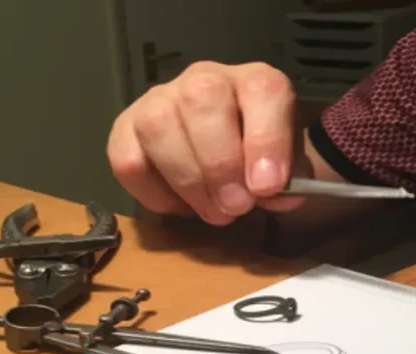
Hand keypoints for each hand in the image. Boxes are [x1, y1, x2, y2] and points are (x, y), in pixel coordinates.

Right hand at [107, 61, 306, 225]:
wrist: (226, 157)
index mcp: (255, 82)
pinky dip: (153, 193)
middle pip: (202, 100)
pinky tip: (180, 205)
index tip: (267, 187)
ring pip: (157, 125)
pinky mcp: (126, 129)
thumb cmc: (258, 160)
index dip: (266, 139)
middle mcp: (205, 80)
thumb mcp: (286, 170)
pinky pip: (128, 159)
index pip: (262, 91)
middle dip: (219, 165)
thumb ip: (289, 181)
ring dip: (186, 180)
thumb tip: (277, 197)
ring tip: (211, 212)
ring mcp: (160, 100)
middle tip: (235, 207)